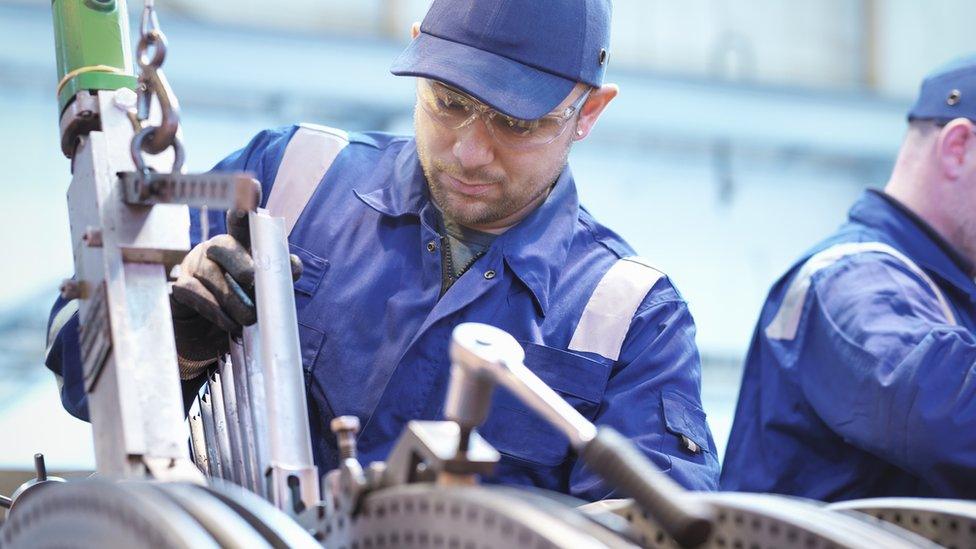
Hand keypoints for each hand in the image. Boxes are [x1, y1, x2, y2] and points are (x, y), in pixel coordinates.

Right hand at [170, 210, 301, 377]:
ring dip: (235, 300)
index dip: (245, 206)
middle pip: (226, 247)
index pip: (243, 223)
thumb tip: (293, 268)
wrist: (207, 336)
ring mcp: (194, 265)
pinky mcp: (180, 286)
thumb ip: (279, 277)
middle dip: (243, 266)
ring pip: (214, 276)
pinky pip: (197, 294)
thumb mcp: (263, 292)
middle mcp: (215, 249)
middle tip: (256, 284)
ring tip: (248, 318)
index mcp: (240, 245)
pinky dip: (216, 311)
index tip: (251, 189)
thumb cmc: (240, 307)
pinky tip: (228, 323)